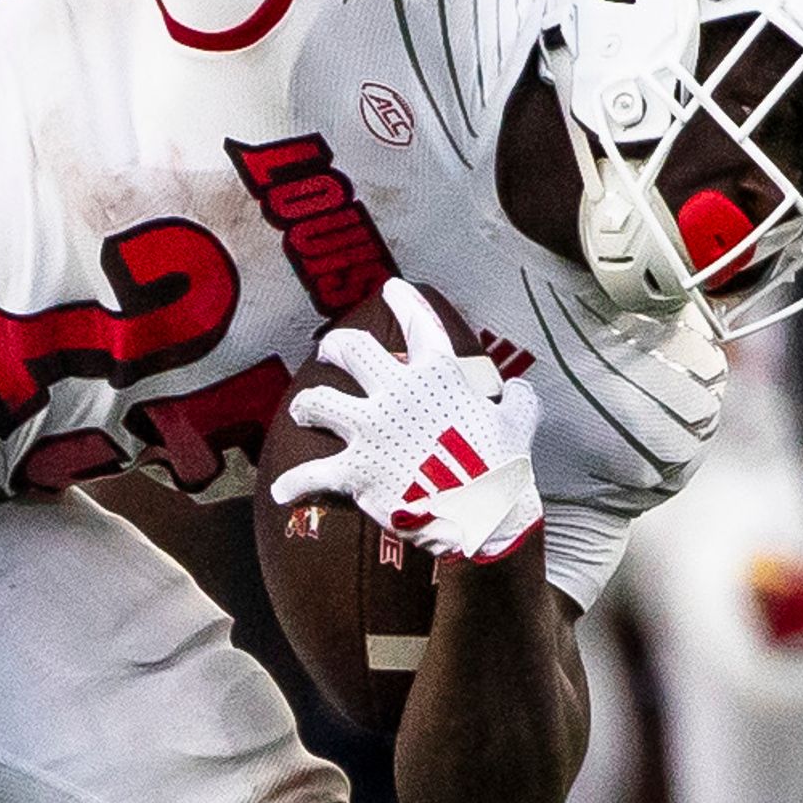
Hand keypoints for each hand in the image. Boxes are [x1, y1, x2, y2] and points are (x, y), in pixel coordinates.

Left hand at [267, 280, 547, 562]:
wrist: (482, 514)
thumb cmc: (503, 469)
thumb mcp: (519, 424)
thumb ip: (518, 401)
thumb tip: (520, 389)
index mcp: (438, 376)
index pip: (418, 323)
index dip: (403, 300)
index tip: (391, 287)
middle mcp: (397, 393)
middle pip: (350, 350)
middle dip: (335, 347)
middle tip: (330, 350)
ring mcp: (370, 430)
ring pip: (318, 401)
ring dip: (307, 405)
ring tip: (304, 411)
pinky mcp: (354, 470)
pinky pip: (310, 475)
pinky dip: (293, 485)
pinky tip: (281, 491)